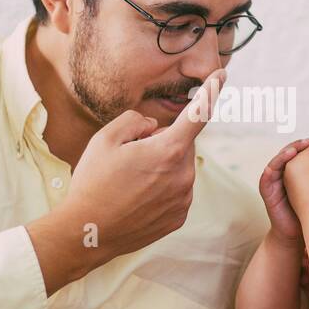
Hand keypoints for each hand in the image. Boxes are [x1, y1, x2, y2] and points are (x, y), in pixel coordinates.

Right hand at [58, 69, 225, 262]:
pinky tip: (136, 197)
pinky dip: (161, 188)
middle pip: (182, 143)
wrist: (87, 232)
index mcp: (168, 150)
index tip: (221, 75)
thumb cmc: (93, 183)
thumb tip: (152, 126)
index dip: (210, 91)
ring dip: (162, 166)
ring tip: (130, 181)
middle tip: (131, 155)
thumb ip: (136, 121)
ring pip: (179, 167)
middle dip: (163, 141)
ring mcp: (183, 198)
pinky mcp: (178, 217)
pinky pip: (176, 190)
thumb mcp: (105, 138)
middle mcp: (184, 175)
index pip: (198, 113)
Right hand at [259, 138, 308, 243]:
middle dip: (297, 146)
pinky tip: (281, 162)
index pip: (299, 152)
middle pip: (287, 154)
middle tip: (308, 142)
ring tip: (295, 150)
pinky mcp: (267, 190)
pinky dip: (272, 168)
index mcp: (295, 171)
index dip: (307, 146)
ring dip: (284, 154)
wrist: (300, 230)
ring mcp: (274, 181)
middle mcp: (283, 173)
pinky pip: (266, 176)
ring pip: (276, 162)